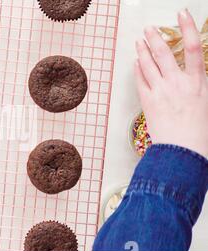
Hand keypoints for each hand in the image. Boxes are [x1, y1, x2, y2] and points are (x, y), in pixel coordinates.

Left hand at [134, 9, 207, 157]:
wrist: (182, 149)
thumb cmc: (197, 131)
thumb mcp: (204, 102)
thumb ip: (196, 84)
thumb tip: (190, 73)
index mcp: (197, 82)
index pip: (193, 48)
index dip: (188, 27)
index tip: (182, 14)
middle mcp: (178, 83)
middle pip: (164, 53)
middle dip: (155, 37)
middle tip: (148, 28)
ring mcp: (160, 91)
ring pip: (148, 64)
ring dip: (142, 50)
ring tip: (139, 41)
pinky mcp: (147, 101)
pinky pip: (140, 80)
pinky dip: (137, 69)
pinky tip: (136, 63)